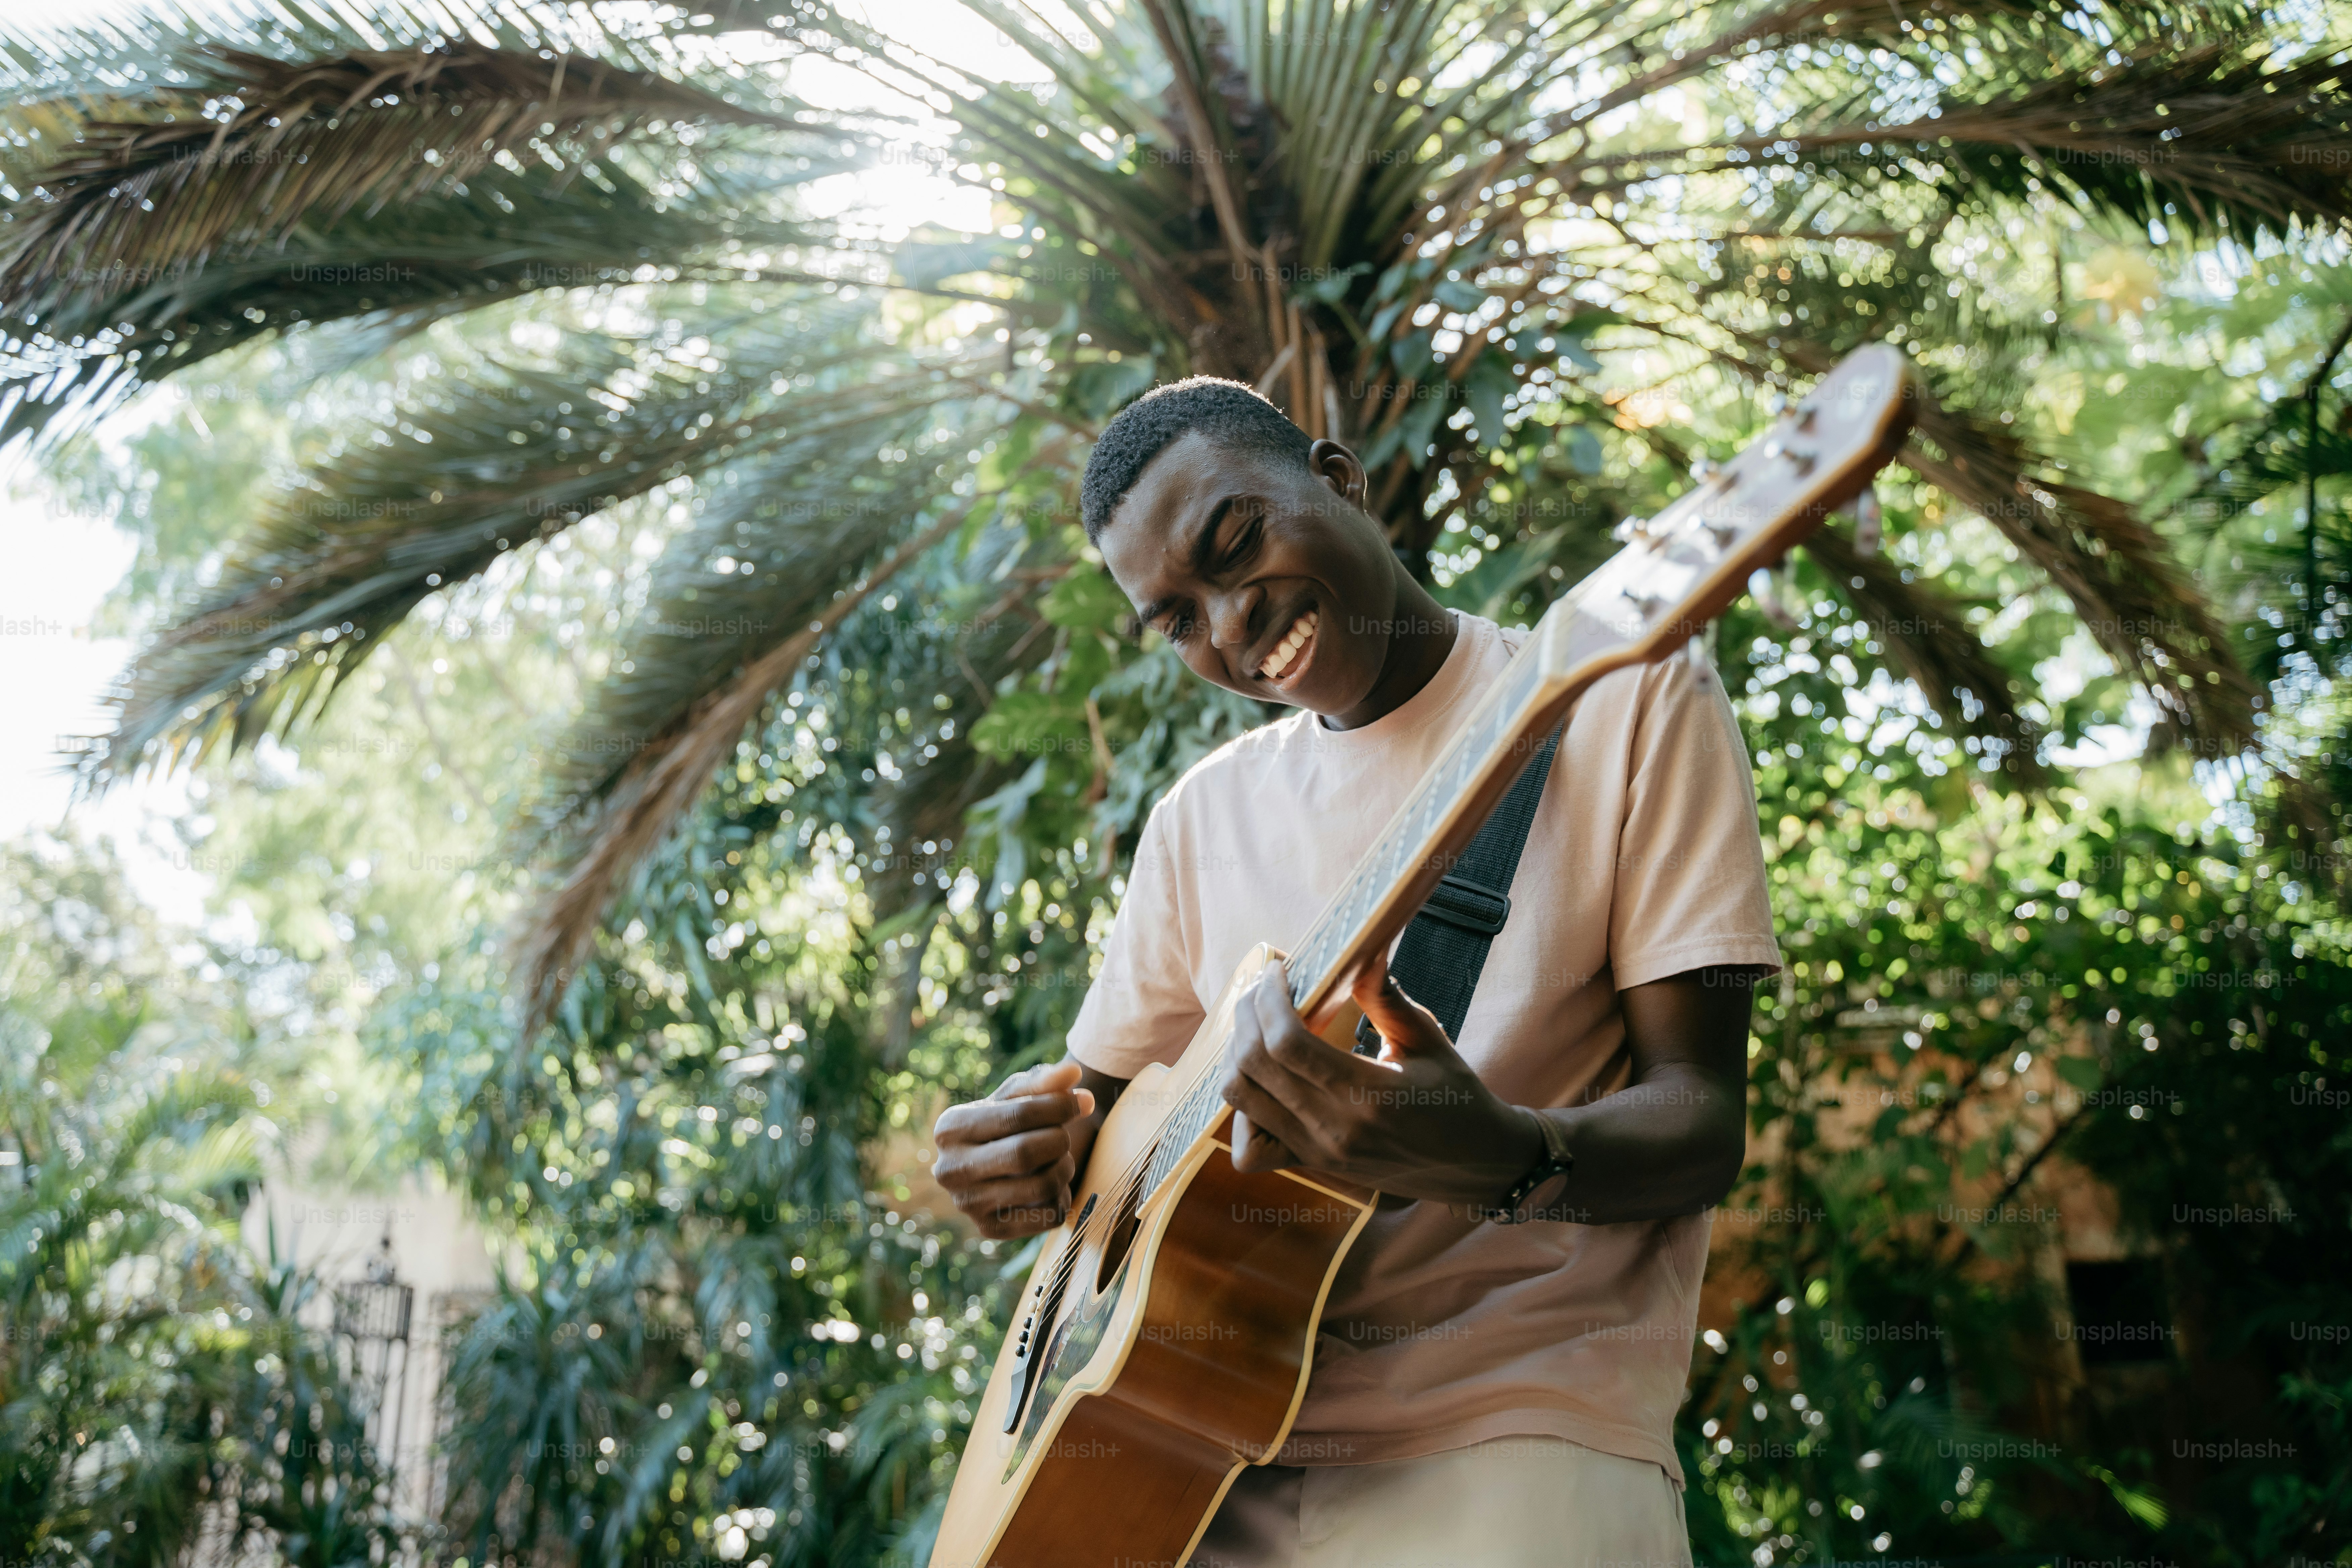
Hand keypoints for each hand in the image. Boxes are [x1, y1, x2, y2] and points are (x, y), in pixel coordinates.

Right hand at [932, 1061, 1097, 1238]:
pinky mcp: (991, 1230)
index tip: (1081, 1102)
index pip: (1017, 1115)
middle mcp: (950, 1170)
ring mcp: (968, 1205)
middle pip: (1026, 1153)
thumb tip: (1073, 1073)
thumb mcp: (1018, 1097)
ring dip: (1065, 1167)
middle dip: (1059, 1140)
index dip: (1059, 1106)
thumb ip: (1044, 1082)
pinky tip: (1051, 1184)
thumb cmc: (1008, 1122)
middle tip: (1065, 1134)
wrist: (995, 1165)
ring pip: (1042, 1186)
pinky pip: (1048, 1215)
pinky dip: (1062, 1196)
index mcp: (950, 1128)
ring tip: (1060, 1157)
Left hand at [1218, 952, 1542, 1207]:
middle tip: (1262, 988)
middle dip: (1248, 1014)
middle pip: (1255, 1064)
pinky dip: (1242, 1116)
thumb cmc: (1456, 1095)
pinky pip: (1250, 1149)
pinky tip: (1263, 1085)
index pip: (1287, 1043)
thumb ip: (1386, 997)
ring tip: (1258, 1026)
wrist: (1473, 1163)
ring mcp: (1318, 1151)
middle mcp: (1335, 1127)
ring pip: (1241, 1099)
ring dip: (1238, 1054)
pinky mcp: (1311, 1164)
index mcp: (1369, 1093)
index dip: (1269, 999)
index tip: (1277, 970)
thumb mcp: (1428, 1039)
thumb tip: (1363, 947)